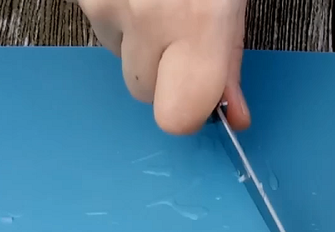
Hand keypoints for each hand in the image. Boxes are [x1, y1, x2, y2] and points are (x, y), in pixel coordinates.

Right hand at [77, 0, 249, 132]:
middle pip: (143, 92)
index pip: (177, 117)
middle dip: (161, 75)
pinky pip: (101, 29)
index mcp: (198, 22)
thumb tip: (233, 116)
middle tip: (179, 34)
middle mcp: (147, 17)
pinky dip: (118, 17)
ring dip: (136, 42)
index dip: (189, 112)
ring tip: (157, 3)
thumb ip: (229, 62)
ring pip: (118, 59)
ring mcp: (107, 4)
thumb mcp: (232, 4)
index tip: (201, 96)